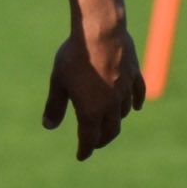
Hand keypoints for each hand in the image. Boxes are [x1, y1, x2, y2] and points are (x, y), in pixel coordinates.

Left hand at [41, 27, 145, 159]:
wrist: (100, 32)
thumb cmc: (75, 56)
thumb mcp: (59, 81)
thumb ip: (55, 105)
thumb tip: (48, 126)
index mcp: (91, 111)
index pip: (89, 139)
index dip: (85, 149)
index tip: (81, 155)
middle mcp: (111, 105)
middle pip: (110, 131)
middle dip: (101, 140)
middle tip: (95, 142)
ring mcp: (125, 91)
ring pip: (124, 113)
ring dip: (116, 121)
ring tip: (109, 122)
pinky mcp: (134, 75)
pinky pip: (138, 95)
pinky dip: (135, 103)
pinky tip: (135, 107)